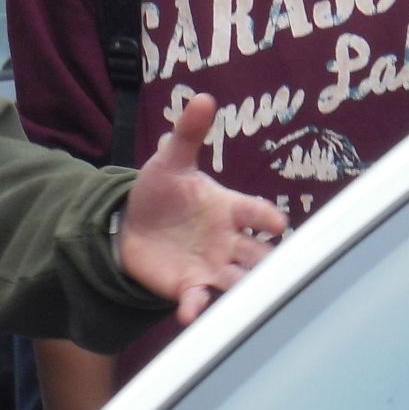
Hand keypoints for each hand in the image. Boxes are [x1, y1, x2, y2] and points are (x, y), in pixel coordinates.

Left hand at [119, 95, 286, 323]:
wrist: (131, 224)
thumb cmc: (162, 192)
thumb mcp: (170, 161)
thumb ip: (187, 133)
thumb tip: (202, 97)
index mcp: (229, 208)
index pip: (258, 213)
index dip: (268, 219)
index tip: (277, 224)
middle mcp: (228, 240)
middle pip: (260, 256)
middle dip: (269, 263)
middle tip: (276, 270)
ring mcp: (211, 265)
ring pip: (239, 281)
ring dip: (242, 289)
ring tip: (244, 296)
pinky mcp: (189, 285)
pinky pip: (200, 299)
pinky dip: (197, 307)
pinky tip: (190, 312)